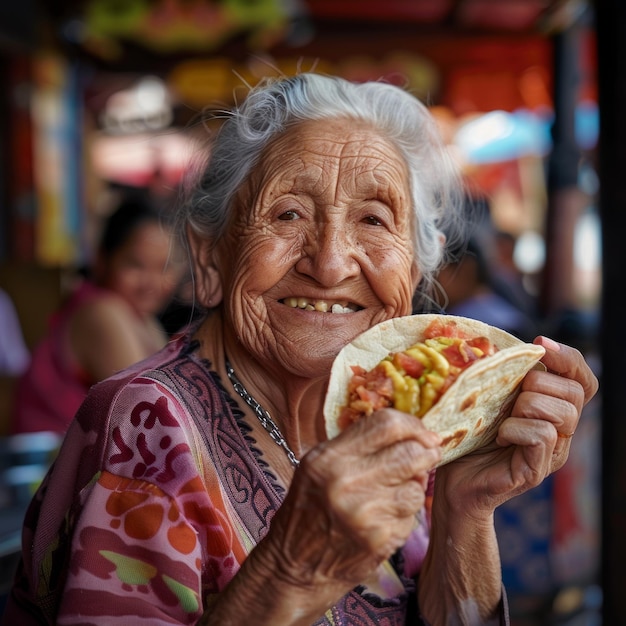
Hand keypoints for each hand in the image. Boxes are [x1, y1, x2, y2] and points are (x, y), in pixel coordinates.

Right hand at [266, 409, 440, 591]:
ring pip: (418, 487)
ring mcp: (366, 513)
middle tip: (428, 455)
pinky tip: (385, 517)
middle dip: (426, 452)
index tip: (422, 432)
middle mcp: (347, 482)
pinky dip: (405, 514)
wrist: (295, 565)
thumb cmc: (310, 508)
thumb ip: (359, 444)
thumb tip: (414, 435)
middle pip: (411, 452)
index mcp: (329, 458)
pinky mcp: (381, 539)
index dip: (412, 424)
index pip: (386, 424)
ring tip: (395, 491)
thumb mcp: (319, 465)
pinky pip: (412, 516)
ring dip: (415, 486)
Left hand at [432, 335, 598, 518]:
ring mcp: (551, 454)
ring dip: (527, 406)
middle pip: (574, 393)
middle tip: (510, 396)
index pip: (583, 380)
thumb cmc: (467, 433)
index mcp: (553, 410)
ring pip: (563, 414)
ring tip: (502, 418)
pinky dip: (516, 428)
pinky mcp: (535, 470)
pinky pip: (543, 435)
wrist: (451, 480)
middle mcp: (561, 433)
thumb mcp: (488, 396)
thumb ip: (505, 375)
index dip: (569, 358)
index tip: (539, 344)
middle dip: (538, 382)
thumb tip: (504, 345)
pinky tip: (498, 435)